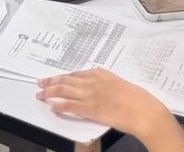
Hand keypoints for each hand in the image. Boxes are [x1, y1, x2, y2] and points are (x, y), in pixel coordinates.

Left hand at [37, 69, 170, 137]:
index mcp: (101, 73)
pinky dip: (59, 106)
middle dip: (51, 81)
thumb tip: (101, 90)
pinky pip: (69, 106)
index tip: (57, 78)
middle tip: (41, 82)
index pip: (76, 74)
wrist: (143, 110)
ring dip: (50, 92)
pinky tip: (52, 107)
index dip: (64, 76)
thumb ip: (107, 84)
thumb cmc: (137, 99)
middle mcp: (92, 81)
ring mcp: (90, 94)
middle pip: (66, 79)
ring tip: (41, 94)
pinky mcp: (89, 108)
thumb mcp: (120, 85)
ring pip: (63, 90)